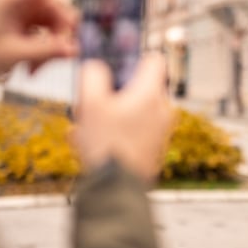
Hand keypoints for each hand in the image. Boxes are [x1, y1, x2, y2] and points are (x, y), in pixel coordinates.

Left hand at [0, 0, 101, 82]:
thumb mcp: (13, 54)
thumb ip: (46, 50)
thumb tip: (75, 49)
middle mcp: (22, 2)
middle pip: (59, 13)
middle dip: (61, 38)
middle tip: (59, 59)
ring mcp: (25, 13)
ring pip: (56, 27)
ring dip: (52, 49)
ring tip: (35, 69)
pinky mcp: (27, 24)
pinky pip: (49, 34)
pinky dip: (46, 51)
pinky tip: (33, 67)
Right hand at [74, 53, 173, 182]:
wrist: (118, 190)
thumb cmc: (107, 144)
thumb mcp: (91, 103)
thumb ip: (93, 75)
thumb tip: (96, 66)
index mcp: (152, 94)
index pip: (155, 60)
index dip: (135, 57)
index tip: (117, 64)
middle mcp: (163, 110)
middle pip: (140, 87)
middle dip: (114, 92)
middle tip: (92, 102)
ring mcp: (161, 130)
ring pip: (134, 111)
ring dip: (110, 114)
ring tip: (84, 129)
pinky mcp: (155, 148)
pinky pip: (134, 130)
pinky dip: (116, 132)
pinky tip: (90, 144)